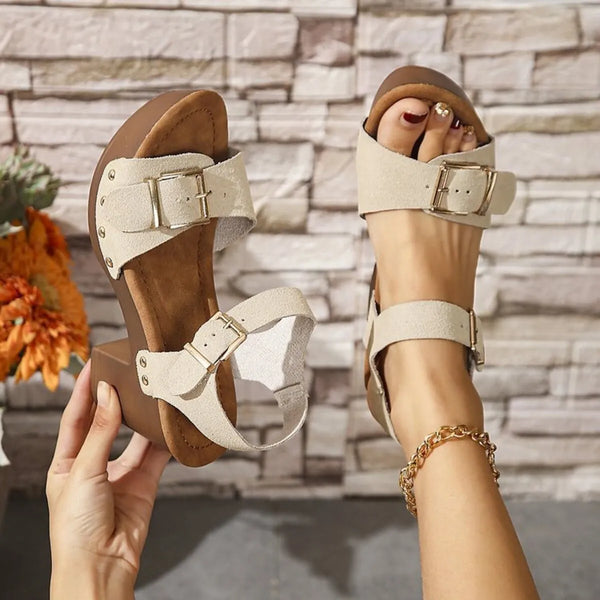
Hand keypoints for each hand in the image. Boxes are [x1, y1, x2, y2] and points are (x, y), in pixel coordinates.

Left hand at [46, 361, 170, 599]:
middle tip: (128, 373)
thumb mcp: (83, 471)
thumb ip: (101, 432)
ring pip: (134, 437)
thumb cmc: (76, 527)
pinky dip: (165, 440)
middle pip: (106, 423)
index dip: (84, 391)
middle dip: (115, 399)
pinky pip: (156, 455)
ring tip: (151, 393)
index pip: (75, 417)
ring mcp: (120, 474)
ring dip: (142, 417)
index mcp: (67, 462)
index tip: (94, 365)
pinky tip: (170, 423)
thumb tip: (109, 395)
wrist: (101, 565)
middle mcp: (93, 465)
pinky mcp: (144, 483)